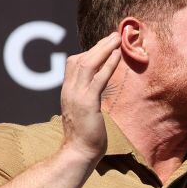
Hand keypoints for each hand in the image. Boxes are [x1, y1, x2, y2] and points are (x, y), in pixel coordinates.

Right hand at [60, 32, 121, 163]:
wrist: (79, 152)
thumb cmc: (85, 136)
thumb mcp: (84, 112)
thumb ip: (87, 99)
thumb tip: (95, 92)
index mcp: (68, 91)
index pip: (74, 63)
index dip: (90, 51)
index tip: (105, 44)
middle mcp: (69, 90)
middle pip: (80, 58)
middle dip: (98, 46)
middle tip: (114, 35)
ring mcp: (77, 95)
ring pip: (88, 64)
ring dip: (104, 49)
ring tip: (117, 39)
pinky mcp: (88, 102)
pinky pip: (98, 78)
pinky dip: (108, 64)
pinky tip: (118, 55)